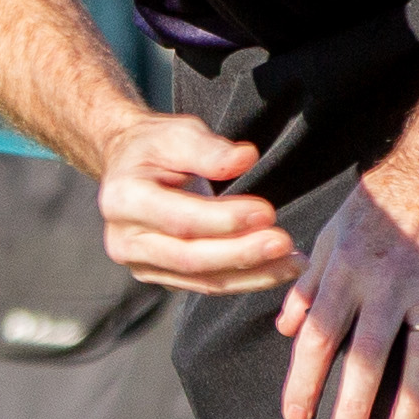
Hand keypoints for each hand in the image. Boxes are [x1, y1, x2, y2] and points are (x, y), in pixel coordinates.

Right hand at [93, 106, 298, 296]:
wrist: (127, 167)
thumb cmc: (155, 146)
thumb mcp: (178, 133)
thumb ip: (209, 149)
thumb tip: (246, 157)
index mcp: (123, 200)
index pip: (181, 220)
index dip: (226, 220)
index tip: (267, 213)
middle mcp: (124, 241)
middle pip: (191, 258)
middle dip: (243, 254)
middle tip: (285, 244)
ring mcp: (140, 265)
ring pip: (203, 279)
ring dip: (253, 274)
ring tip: (294, 263)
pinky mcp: (161, 277)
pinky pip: (207, 284)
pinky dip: (245, 279)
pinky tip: (277, 268)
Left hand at [276, 153, 418, 418]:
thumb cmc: (377, 204)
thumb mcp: (329, 236)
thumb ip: (306, 284)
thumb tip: (285, 327)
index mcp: (346, 274)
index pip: (318, 336)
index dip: (304, 380)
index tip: (296, 417)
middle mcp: (387, 287)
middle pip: (367, 356)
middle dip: (354, 405)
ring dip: (413, 404)